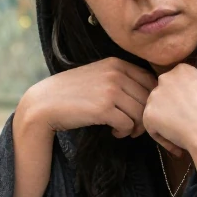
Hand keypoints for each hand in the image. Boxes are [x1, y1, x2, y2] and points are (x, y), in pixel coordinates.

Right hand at [18, 57, 157, 138]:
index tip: (140, 111)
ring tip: (123, 130)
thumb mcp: (99, 76)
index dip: (150, 100)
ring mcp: (110, 90)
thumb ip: (121, 79)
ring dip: (135, 127)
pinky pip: (128, 124)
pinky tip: (114, 132)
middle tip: (133, 126)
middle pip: (148, 99)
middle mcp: (116, 73)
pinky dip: (124, 132)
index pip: (150, 81)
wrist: (45, 103)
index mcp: (117, 63)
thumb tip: (150, 95)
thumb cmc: (73, 93)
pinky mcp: (103, 108)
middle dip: (144, 116)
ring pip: (140, 114)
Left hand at [143, 64, 196, 178]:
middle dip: (171, 109)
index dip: (182, 99)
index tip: (191, 111)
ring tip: (182, 137)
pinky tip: (178, 147)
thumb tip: (195, 100)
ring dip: (166, 124)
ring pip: (156, 112)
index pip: (176, 83)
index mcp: (183, 69)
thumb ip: (196, 90)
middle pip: (163, 95)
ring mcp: (155, 96)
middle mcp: (166, 78)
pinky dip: (165, 140)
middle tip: (184, 124)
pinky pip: (153, 129)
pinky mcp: (148, 114)